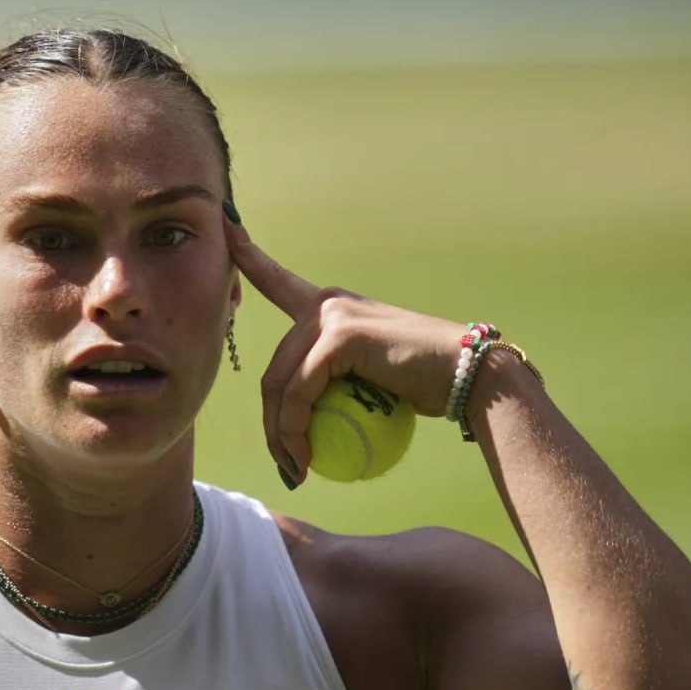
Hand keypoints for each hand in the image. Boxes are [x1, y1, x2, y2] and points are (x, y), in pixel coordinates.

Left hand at [226, 215, 466, 478]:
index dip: (248, 256)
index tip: (226, 222)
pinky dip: (297, 428)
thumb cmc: (423, 386)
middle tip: (285, 462)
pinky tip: (306, 455)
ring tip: (295, 467)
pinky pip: (301, 391)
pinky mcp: (340, 336)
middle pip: (274, 368)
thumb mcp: (367, 380)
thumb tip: (300, 423)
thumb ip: (331, 382)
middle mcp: (326, 304)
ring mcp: (331, 316)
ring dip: (280, 434)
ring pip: (280, 383)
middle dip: (271, 422)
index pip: (278, 281)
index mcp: (331, 307)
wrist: (464, 377)